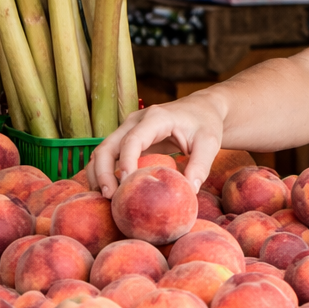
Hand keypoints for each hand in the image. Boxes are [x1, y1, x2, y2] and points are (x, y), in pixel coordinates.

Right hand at [87, 97, 225, 197]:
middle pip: (108, 146)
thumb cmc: (205, 124)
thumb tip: (190, 191)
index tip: (126, 183)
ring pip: (102, 151)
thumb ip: (201, 165)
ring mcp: (128, 129)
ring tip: (105, 198)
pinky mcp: (127, 139)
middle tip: (110, 196)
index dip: (126, 161)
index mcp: (156, 118)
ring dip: (98, 174)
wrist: (200, 109)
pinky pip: (109, 156)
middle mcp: (135, 121)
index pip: (133, 140)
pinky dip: (103, 172)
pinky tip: (108, 191)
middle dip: (103, 172)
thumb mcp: (209, 143)